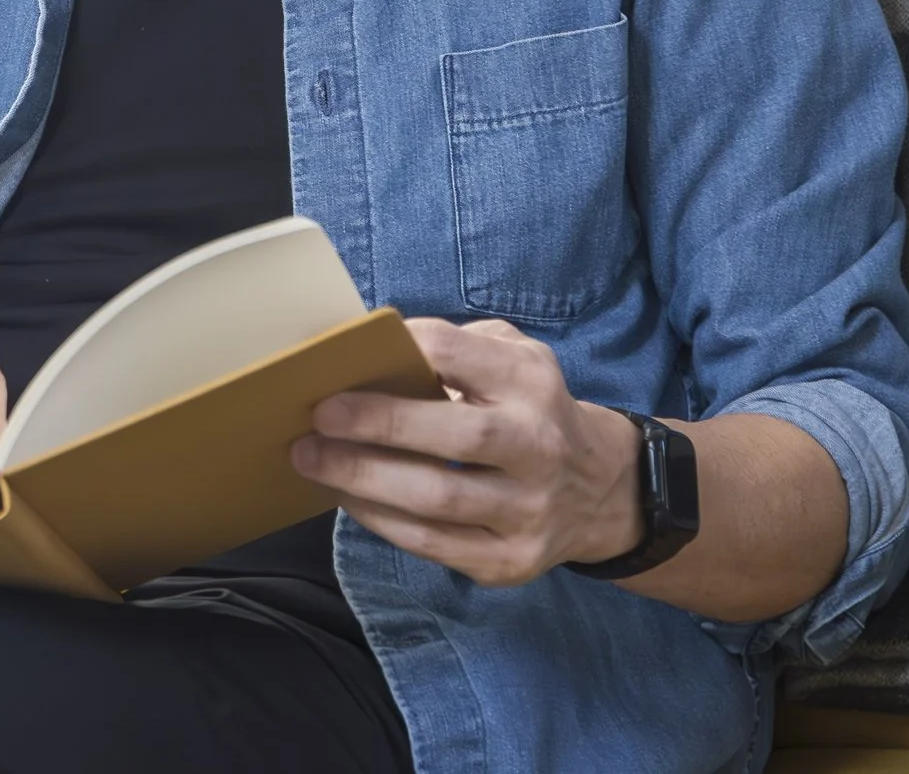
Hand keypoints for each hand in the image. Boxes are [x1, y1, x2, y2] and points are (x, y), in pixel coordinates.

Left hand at [289, 317, 644, 585]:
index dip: (402, 349)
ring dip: (363, 478)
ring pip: (437, 499)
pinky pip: (432, 544)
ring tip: (310, 459)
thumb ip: (457, 348)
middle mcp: (538, 446)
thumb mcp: (515, 360)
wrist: (598, 490)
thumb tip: (371, 351)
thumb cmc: (528, 410)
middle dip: (378, 424)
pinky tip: (346, 497)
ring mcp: (528, 510)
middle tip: (317, 415)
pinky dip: (380, 520)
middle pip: (455, 435)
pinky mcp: (509, 560)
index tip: (348, 354)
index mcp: (533, 384)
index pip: (459, 355)